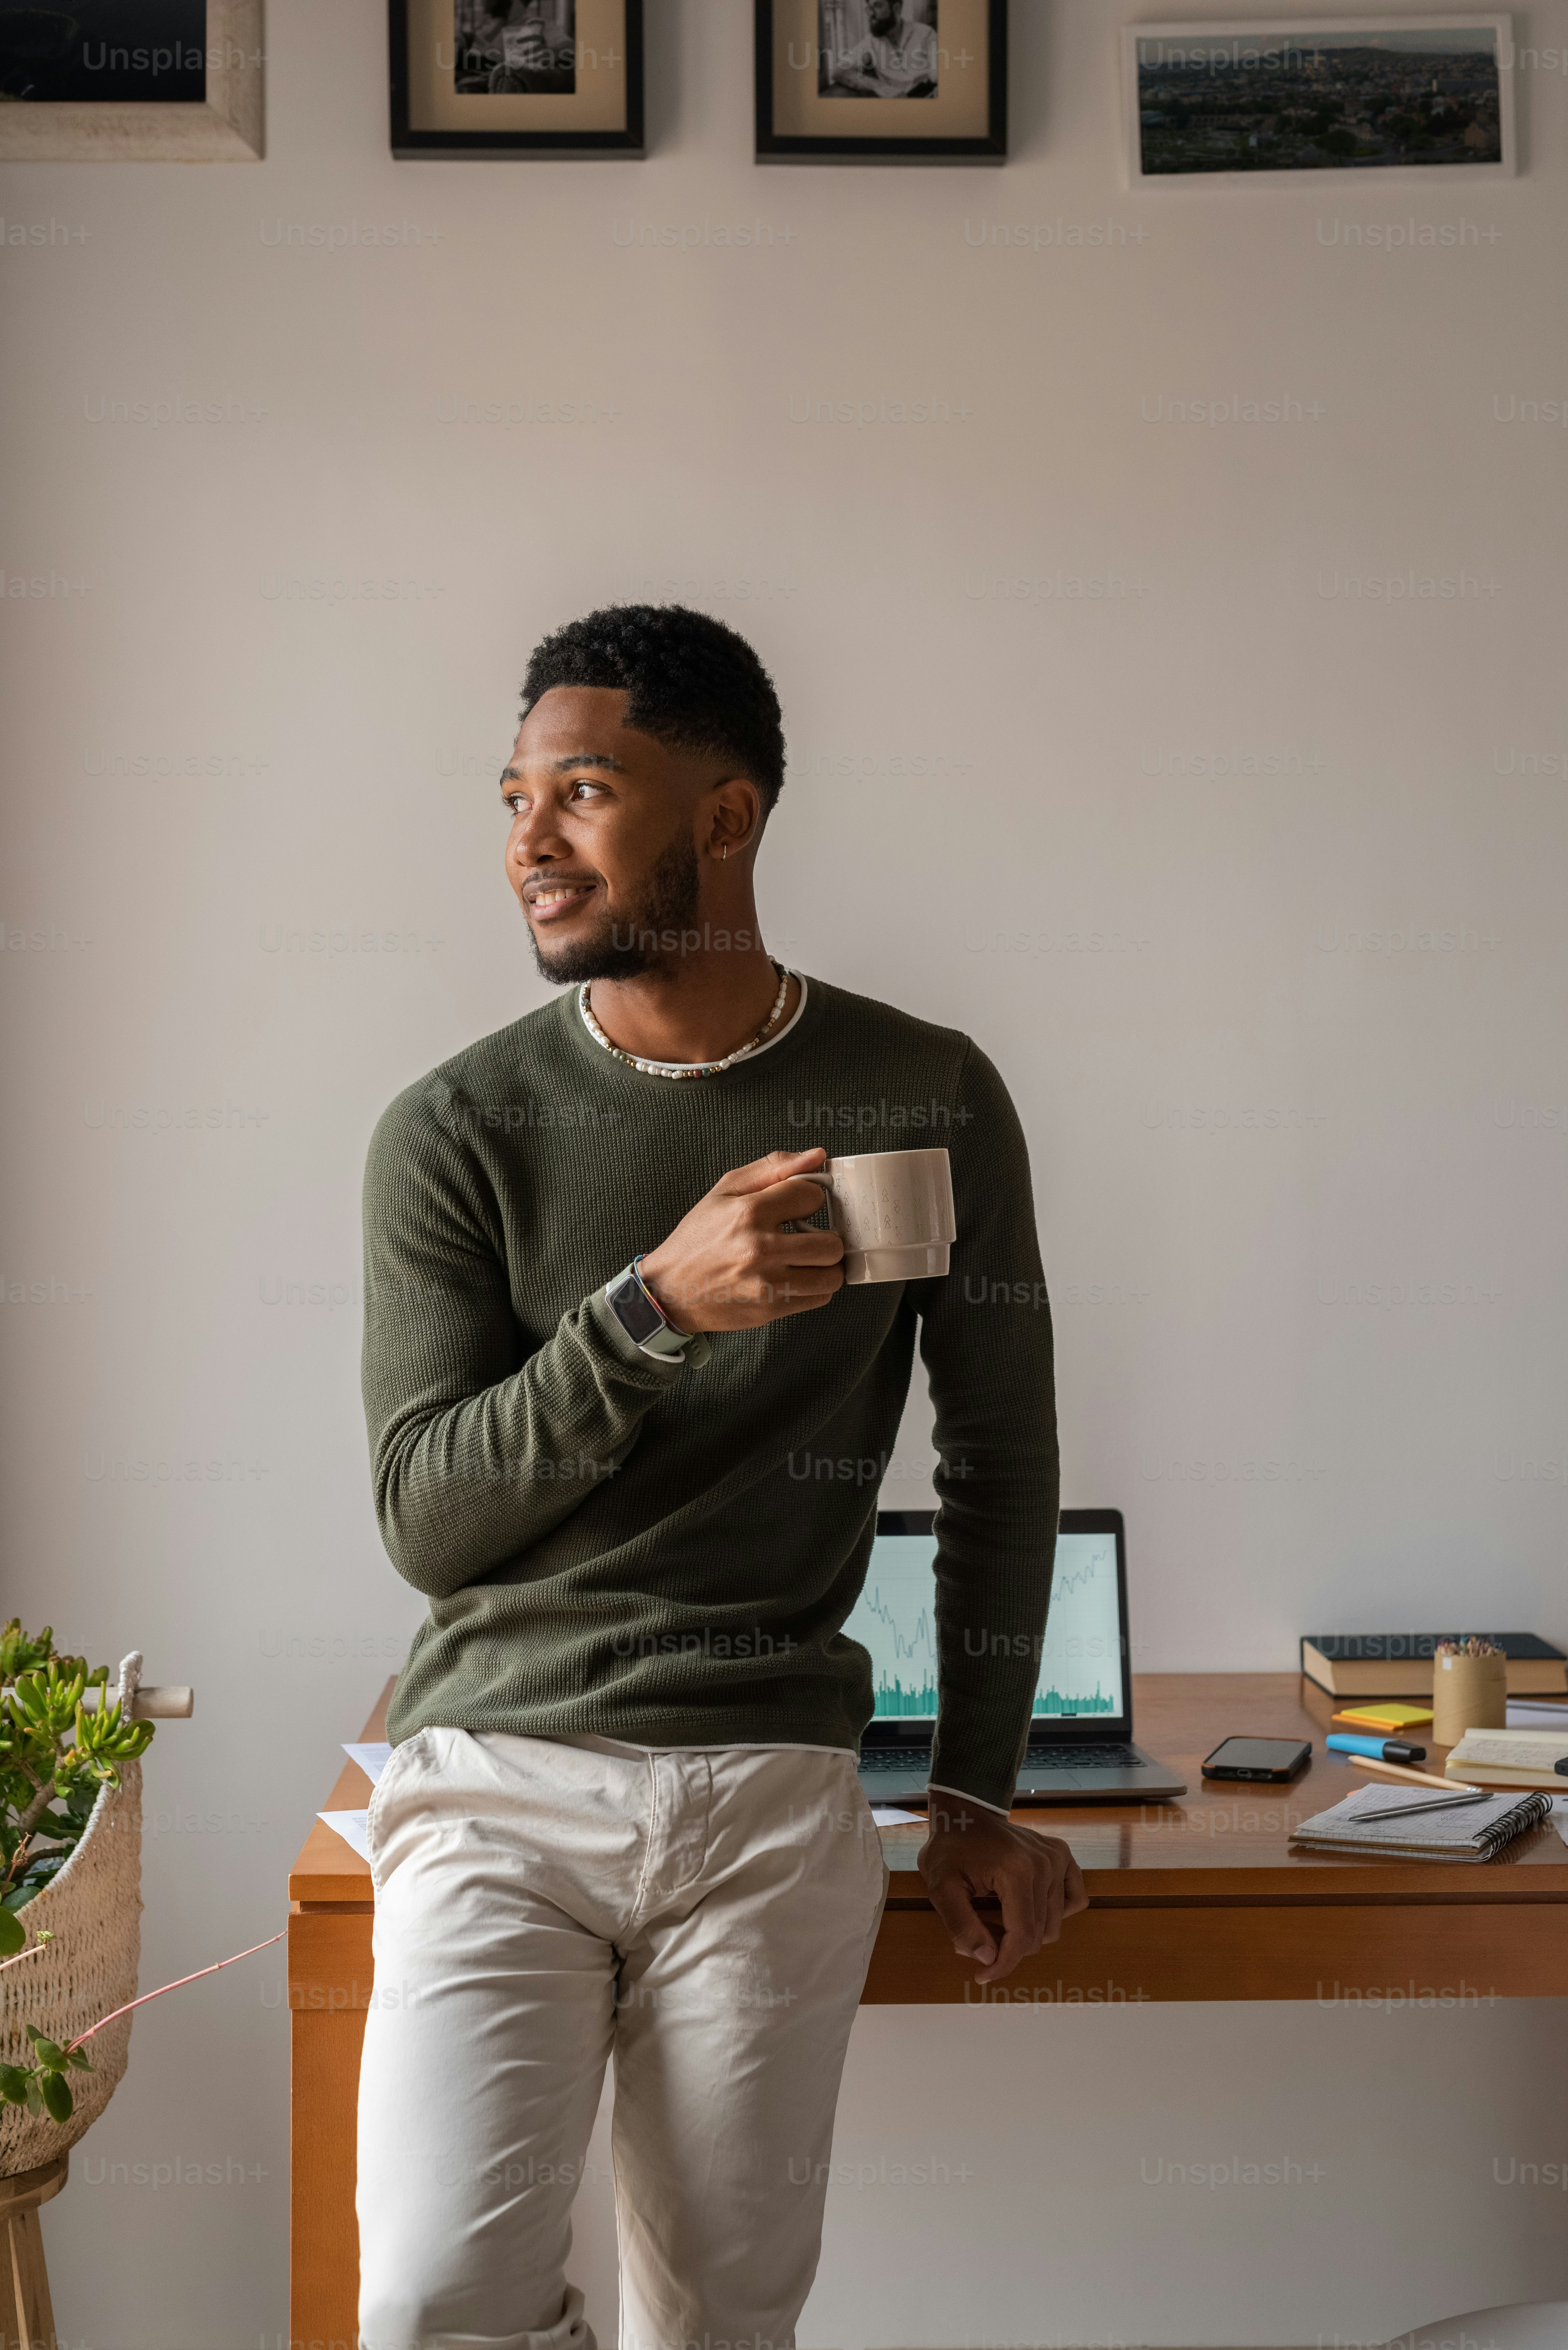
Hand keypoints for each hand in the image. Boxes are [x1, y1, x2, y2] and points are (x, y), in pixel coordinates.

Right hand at [639, 1148, 844, 1333]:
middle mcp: (761, 1249)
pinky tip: (795, 1278)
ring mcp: (768, 1283)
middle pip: (831, 1243)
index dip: (809, 1199)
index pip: (813, 1196)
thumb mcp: (725, 1190)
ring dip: (823, 1266)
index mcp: (750, 1212)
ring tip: (804, 1259)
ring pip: (832, 1276)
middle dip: (824, 1236)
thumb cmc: (697, 1239)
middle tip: (806, 1236)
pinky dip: (815, 1288)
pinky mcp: (771, 1309)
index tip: (798, 1207)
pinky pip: (819, 1298)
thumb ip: (773, 1168)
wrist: (668, 1290)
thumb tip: (817, 1156)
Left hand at [919, 1796, 1088, 1984]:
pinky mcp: (1063, 1855)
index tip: (982, 1976)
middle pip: (1038, 1935)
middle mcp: (1046, 1864)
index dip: (1003, 1964)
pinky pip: (1074, 1900)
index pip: (1021, 1937)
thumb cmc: (950, 1848)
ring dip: (1026, 1933)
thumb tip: (988, 1960)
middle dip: (1007, 1947)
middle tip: (978, 1938)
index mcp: (1017, 1871)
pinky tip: (1028, 1909)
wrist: (965, 1813)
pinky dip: (1054, 1914)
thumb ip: (962, 1926)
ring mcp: (1058, 1858)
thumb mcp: (941, 1887)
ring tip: (994, 1920)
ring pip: (1054, 1924)